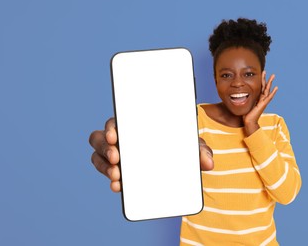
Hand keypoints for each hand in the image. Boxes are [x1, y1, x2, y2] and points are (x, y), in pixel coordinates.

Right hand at [89, 119, 213, 192]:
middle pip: (101, 138)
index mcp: (136, 125)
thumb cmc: (181, 146)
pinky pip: (108, 173)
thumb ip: (200, 150)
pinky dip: (112, 180)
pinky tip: (118, 187)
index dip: (111, 127)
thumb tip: (208, 163)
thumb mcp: (191, 144)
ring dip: (104, 166)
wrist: (181, 163)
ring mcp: (119, 155)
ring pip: (99, 157)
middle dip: (105, 148)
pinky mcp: (121, 172)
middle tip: (116, 158)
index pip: (116, 121)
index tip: (115, 136)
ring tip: (117, 176)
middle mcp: (123, 139)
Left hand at [243, 71, 277, 135]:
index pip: (259, 87)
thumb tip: (238, 94)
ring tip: (273, 76)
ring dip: (270, 82)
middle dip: (265, 78)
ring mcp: (263, 101)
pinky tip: (276, 87)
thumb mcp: (245, 103)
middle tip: (266, 71)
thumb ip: (244, 99)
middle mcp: (261, 99)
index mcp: (257, 98)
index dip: (260, 81)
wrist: (248, 122)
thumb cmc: (246, 114)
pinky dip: (273, 92)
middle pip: (264, 86)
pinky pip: (269, 97)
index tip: (260, 74)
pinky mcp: (263, 104)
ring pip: (267, 89)